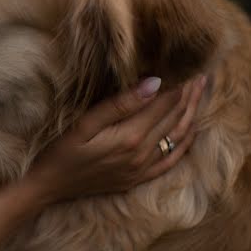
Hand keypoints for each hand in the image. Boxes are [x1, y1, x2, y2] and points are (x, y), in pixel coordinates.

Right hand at [27, 75, 206, 204]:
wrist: (48, 186)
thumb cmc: (60, 151)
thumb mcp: (83, 124)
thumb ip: (119, 104)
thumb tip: (154, 83)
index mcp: (130, 137)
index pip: (164, 103)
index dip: (179, 83)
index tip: (191, 64)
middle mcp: (143, 154)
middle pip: (175, 117)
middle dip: (189, 94)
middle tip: (202, 72)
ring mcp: (143, 169)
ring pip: (179, 136)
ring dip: (192, 112)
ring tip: (200, 92)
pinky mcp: (140, 178)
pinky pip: (172, 159)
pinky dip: (186, 141)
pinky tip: (191, 127)